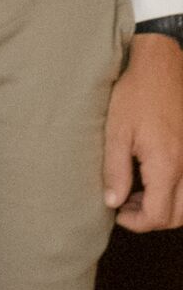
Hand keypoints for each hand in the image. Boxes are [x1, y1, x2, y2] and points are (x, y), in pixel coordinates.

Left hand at [105, 30, 182, 231]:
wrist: (162, 66)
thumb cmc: (136, 94)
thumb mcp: (117, 132)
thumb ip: (115, 170)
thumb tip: (112, 202)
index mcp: (166, 165)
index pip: (158, 215)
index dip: (135, 222)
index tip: (116, 212)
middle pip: (177, 217)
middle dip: (151, 219)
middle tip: (126, 205)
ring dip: (166, 208)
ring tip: (138, 193)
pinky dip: (175, 194)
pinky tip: (153, 179)